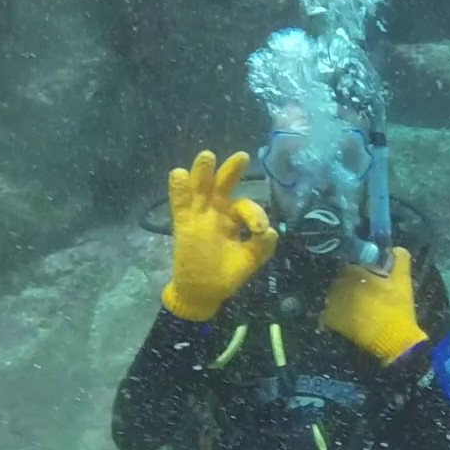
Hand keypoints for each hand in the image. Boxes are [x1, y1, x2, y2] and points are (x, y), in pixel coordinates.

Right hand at [162, 151, 277, 320]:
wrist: (202, 294)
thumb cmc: (225, 275)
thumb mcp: (248, 262)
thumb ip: (261, 248)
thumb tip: (271, 232)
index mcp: (234, 219)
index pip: (245, 208)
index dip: (254, 215)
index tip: (259, 230)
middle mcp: (216, 213)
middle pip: (223, 187)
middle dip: (231, 171)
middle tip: (243, 156)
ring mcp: (199, 217)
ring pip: (200, 190)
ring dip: (203, 173)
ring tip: (207, 156)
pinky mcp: (183, 226)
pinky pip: (180, 205)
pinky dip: (178, 190)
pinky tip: (179, 174)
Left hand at [321, 247, 427, 365]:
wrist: (395, 340)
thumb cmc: (398, 309)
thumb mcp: (403, 282)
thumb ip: (400, 259)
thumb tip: (395, 248)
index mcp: (357, 276)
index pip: (348, 266)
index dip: (355, 271)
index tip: (364, 276)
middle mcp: (341, 288)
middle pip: (338, 281)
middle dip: (346, 283)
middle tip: (359, 290)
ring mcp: (335, 305)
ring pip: (331, 295)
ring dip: (339, 297)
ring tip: (351, 304)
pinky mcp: (334, 321)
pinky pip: (326, 314)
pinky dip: (331, 314)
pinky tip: (343, 317)